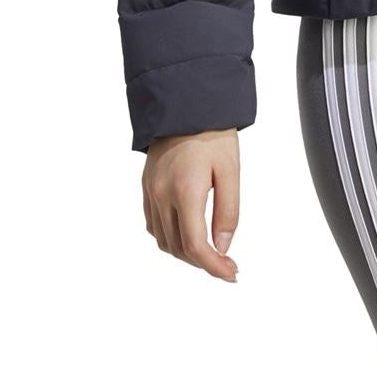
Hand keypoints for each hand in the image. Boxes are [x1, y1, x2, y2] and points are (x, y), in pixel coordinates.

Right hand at [142, 128, 240, 279]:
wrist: (185, 104)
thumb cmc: (212, 133)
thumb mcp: (231, 170)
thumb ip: (228, 210)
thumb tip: (223, 246)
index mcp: (185, 191)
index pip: (196, 246)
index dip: (214, 267)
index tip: (231, 274)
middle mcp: (162, 195)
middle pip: (179, 249)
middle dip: (203, 262)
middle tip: (226, 264)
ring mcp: (150, 192)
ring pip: (164, 241)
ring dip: (186, 254)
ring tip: (209, 252)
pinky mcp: (146, 188)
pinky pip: (154, 226)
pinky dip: (170, 238)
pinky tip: (187, 233)